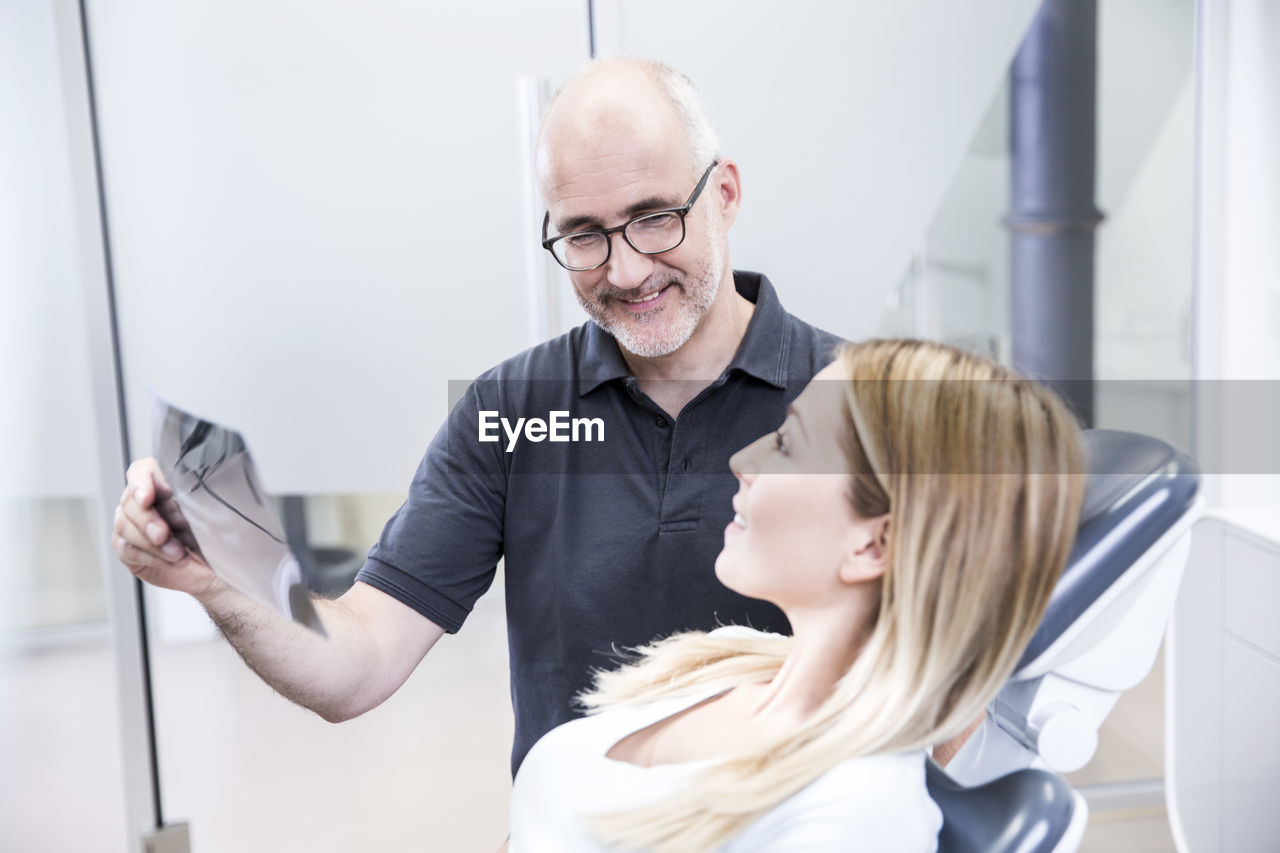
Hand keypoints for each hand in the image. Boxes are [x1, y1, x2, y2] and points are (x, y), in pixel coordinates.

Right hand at [113, 458, 222, 597]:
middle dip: (147, 519)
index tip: (149, 497)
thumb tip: (194, 494)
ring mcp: (131, 525)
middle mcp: (143, 503)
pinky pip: (129, 550)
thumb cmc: (211, 537)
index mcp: (163, 486)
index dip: (142, 481)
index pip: (142, 471)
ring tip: (177, 552)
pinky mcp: (128, 549)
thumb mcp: (212, 516)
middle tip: (163, 534)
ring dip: (152, 543)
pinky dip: (153, 557)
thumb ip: (199, 501)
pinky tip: (173, 560)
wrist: (213, 568)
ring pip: (125, 526)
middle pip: (130, 501)